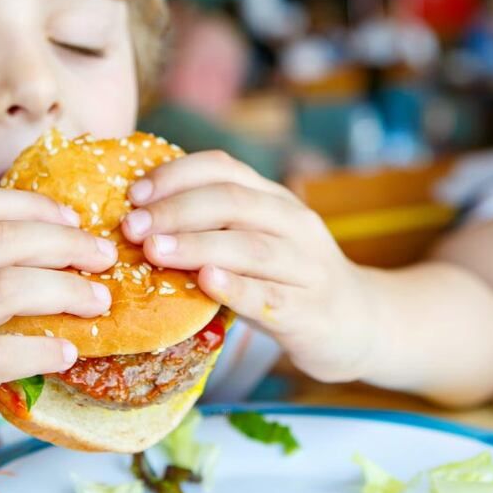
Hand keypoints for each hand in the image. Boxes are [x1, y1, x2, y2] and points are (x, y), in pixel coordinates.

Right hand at [0, 187, 115, 492]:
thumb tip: (40, 260)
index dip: (37, 205)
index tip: (74, 221)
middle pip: (4, 239)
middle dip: (68, 244)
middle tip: (104, 259)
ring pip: (6, 288)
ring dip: (66, 291)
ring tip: (98, 303)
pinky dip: (42, 349)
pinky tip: (67, 354)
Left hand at [121, 151, 374, 382]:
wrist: (359, 324)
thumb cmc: (287, 282)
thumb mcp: (255, 243)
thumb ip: (213, 228)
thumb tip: (136, 221)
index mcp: (274, 199)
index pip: (224, 168)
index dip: (176, 175)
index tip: (133, 195)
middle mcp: (294, 223)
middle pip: (233, 201)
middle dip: (176, 210)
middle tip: (132, 226)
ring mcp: (307, 267)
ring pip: (251, 246)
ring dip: (197, 244)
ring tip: (155, 251)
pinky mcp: (312, 312)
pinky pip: (272, 296)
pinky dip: (237, 287)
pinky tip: (206, 282)